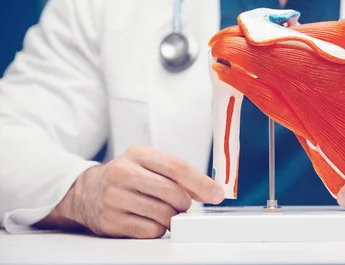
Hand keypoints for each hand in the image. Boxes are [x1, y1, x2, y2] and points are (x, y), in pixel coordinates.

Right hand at [39, 146, 223, 237]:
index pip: (177, 167)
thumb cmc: (127, 177)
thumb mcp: (148, 165)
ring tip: (164, 212)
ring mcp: (115, 198)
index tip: (217, 194)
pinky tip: (151, 220)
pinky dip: (158, 229)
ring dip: (172, 218)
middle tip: (183, 205)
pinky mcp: (110, 221)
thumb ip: (178, 174)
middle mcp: (123, 173)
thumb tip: (210, 190)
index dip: (202, 183)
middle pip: (173, 193)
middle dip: (185, 203)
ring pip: (163, 214)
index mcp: (138, 154)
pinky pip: (150, 231)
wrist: (86, 192)